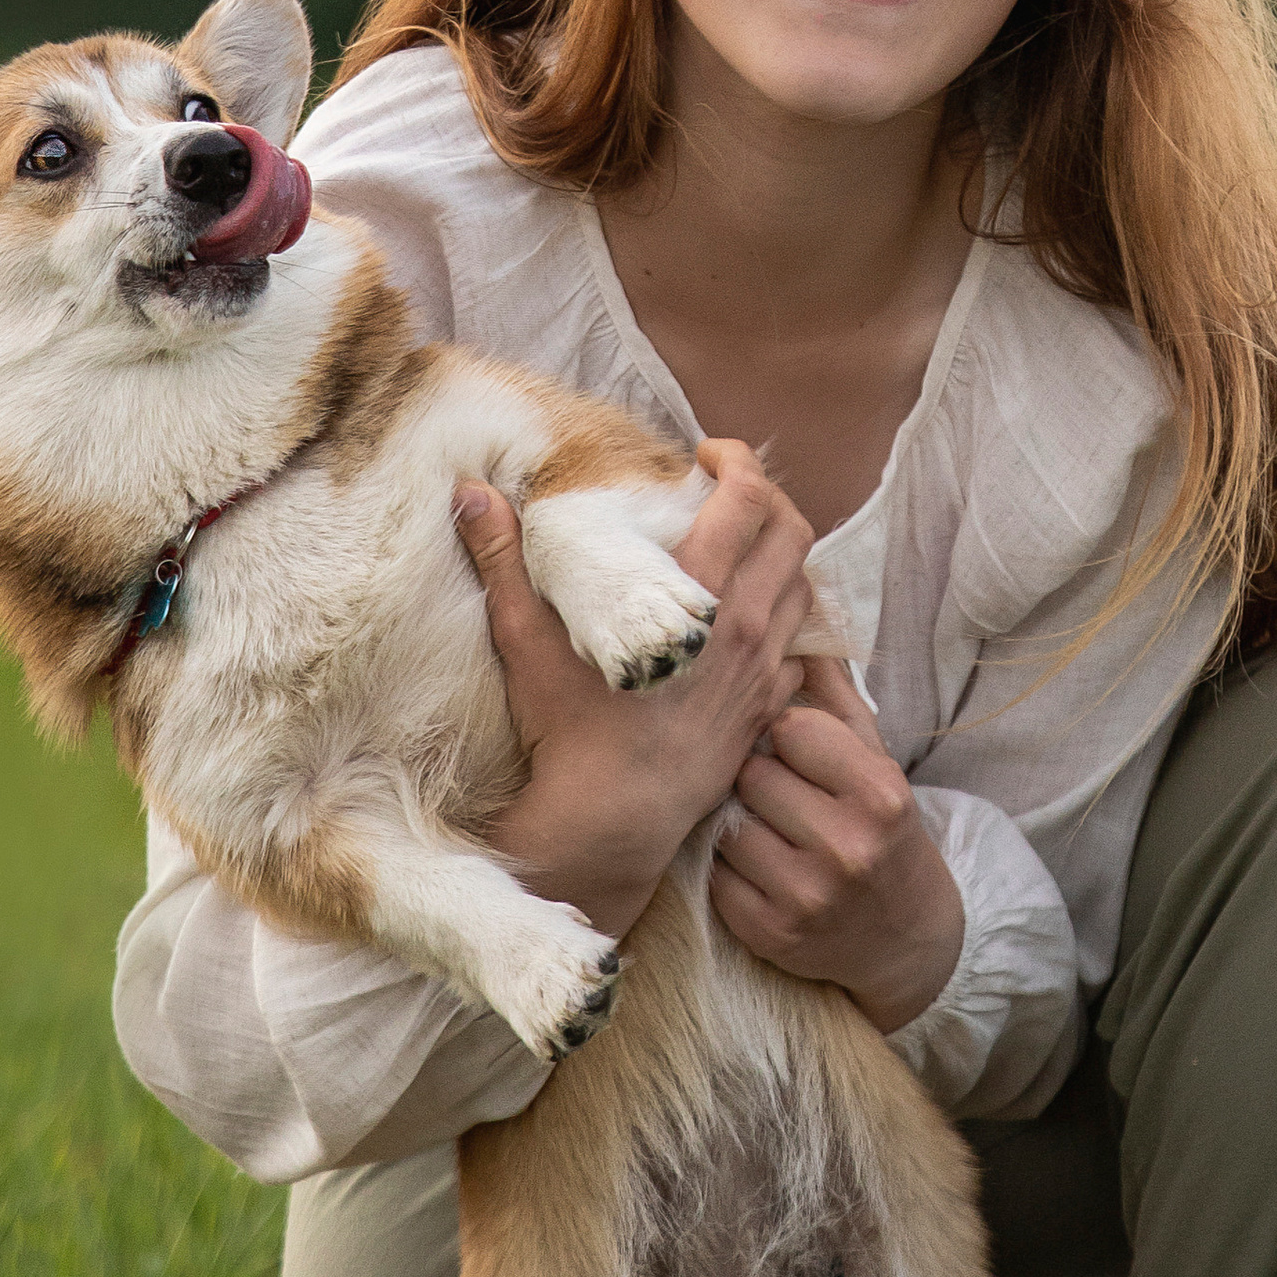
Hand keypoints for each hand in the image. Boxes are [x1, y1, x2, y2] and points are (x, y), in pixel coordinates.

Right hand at [461, 440, 817, 944]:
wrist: (611, 820)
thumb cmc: (570, 729)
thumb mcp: (528, 636)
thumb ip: (503, 559)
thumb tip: (471, 494)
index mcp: (698, 594)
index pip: (751, 499)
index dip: (737, 462)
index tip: (707, 455)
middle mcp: (747, 627)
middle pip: (796, 533)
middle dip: (770, 498)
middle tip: (729, 492)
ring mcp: (764, 672)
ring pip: (805, 588)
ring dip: (782, 556)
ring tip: (742, 549)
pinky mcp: (766, 710)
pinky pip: (801, 649)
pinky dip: (786, 620)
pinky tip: (749, 623)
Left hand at [711, 662, 964, 1033]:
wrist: (904, 936)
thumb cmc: (881, 831)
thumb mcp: (875, 761)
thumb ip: (834, 696)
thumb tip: (794, 622)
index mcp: (879, 795)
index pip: (793, 727)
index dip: (788, 734)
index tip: (800, 751)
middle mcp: (847, 848)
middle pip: (753, 773)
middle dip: (760, 776)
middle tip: (782, 795)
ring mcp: (806, 897)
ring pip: (728, 823)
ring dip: (739, 822)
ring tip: (772, 832)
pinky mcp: (769, 934)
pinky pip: (716, 875)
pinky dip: (730, 870)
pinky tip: (761, 871)